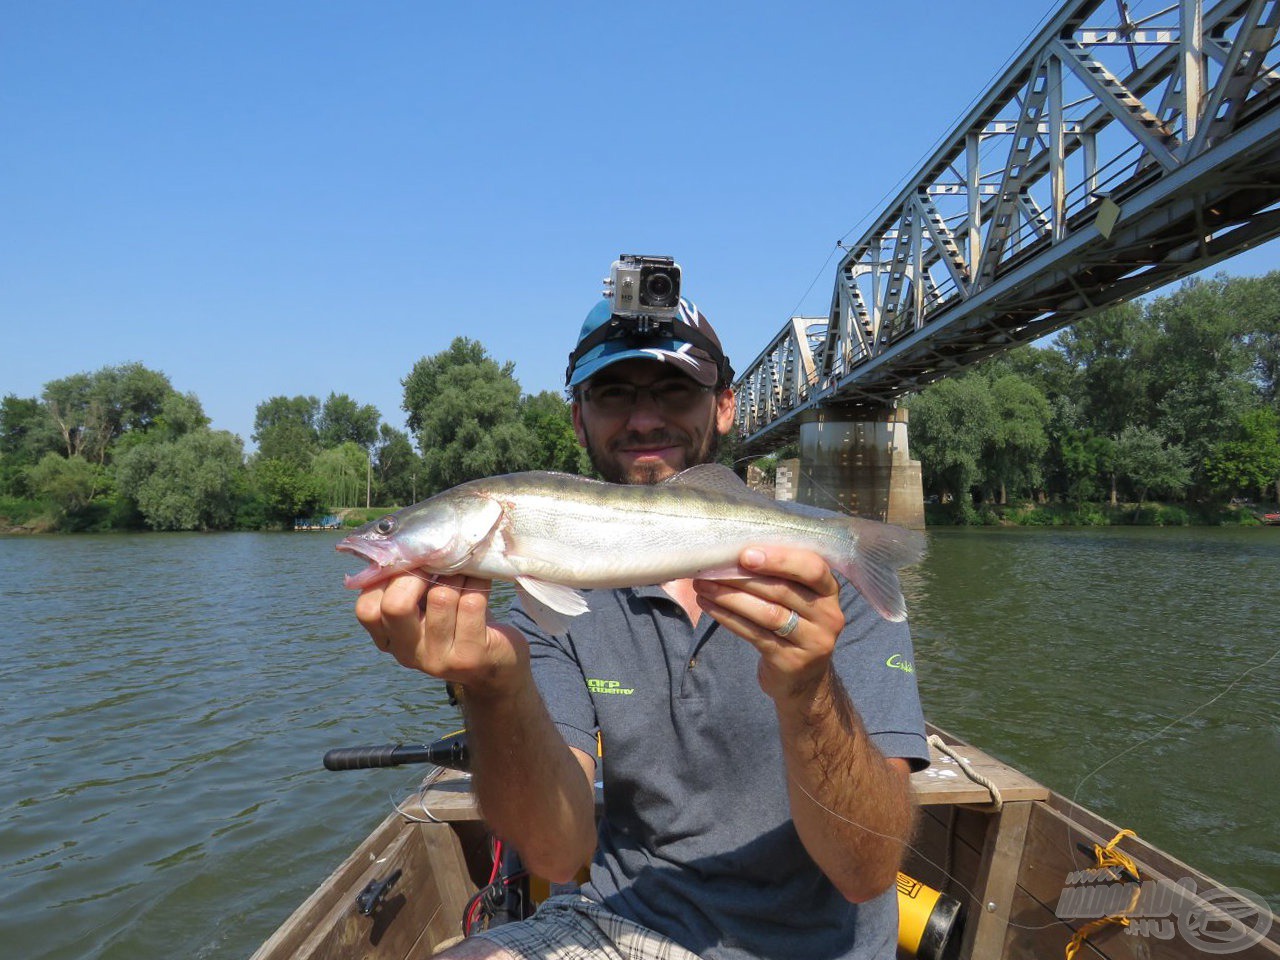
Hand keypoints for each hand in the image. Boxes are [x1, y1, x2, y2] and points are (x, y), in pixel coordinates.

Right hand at [354, 573, 527, 698]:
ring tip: (463, 571)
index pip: (367, 609)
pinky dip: (478, 583)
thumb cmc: (455, 623)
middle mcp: (408, 653)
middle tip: (435, 566)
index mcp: (389, 640)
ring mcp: (439, 659)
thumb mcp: (423, 611)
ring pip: (441, 596)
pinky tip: (480, 582)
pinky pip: (472, 602)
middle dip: (417, 574)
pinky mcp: (471, 656)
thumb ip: (406, 588)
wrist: (496, 664)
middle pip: (396, 605)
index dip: (385, 578)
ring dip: (456, 574)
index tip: (409, 565)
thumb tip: (402, 543)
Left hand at [692, 546, 844, 701]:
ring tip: (703, 586)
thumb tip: (733, 552)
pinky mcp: (791, 661)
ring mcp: (813, 641)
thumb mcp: (798, 599)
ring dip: (730, 597)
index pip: (812, 567)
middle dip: (742, 577)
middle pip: (783, 590)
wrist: (804, 680)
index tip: (745, 554)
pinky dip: (728, 618)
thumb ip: (780, 577)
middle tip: (711, 569)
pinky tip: (709, 606)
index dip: (779, 559)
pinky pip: (755, 634)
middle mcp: (828, 615)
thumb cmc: (793, 626)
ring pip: (767, 613)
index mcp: (830, 590)